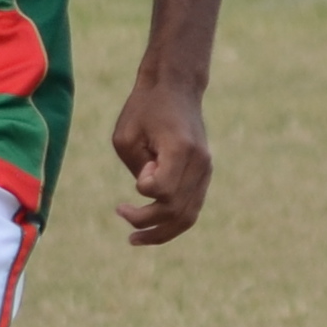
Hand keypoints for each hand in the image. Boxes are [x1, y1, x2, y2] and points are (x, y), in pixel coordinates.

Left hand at [110, 75, 211, 244]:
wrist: (176, 86)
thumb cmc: (145, 108)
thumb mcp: (126, 135)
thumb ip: (136, 168)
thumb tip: (150, 192)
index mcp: (181, 149)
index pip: (163, 190)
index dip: (143, 189)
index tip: (138, 171)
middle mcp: (199, 163)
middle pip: (175, 210)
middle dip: (145, 221)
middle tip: (120, 213)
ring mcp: (205, 170)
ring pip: (188, 217)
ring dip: (161, 233)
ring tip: (135, 240)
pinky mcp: (204, 174)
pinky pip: (192, 208)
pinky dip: (172, 223)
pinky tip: (152, 229)